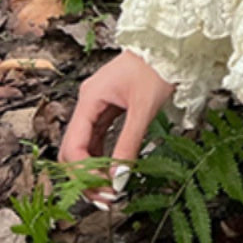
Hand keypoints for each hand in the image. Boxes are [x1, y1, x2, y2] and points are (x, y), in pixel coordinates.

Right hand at [58, 48, 174, 201]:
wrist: (169, 42)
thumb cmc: (157, 67)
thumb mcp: (144, 109)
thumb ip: (129, 144)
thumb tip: (118, 180)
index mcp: (89, 98)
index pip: (74, 146)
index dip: (84, 173)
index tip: (105, 191)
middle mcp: (88, 102)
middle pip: (73, 149)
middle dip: (85, 176)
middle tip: (105, 199)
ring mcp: (97, 105)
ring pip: (85, 146)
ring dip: (94, 170)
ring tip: (111, 191)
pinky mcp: (109, 108)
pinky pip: (99, 138)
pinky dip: (103, 157)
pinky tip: (114, 172)